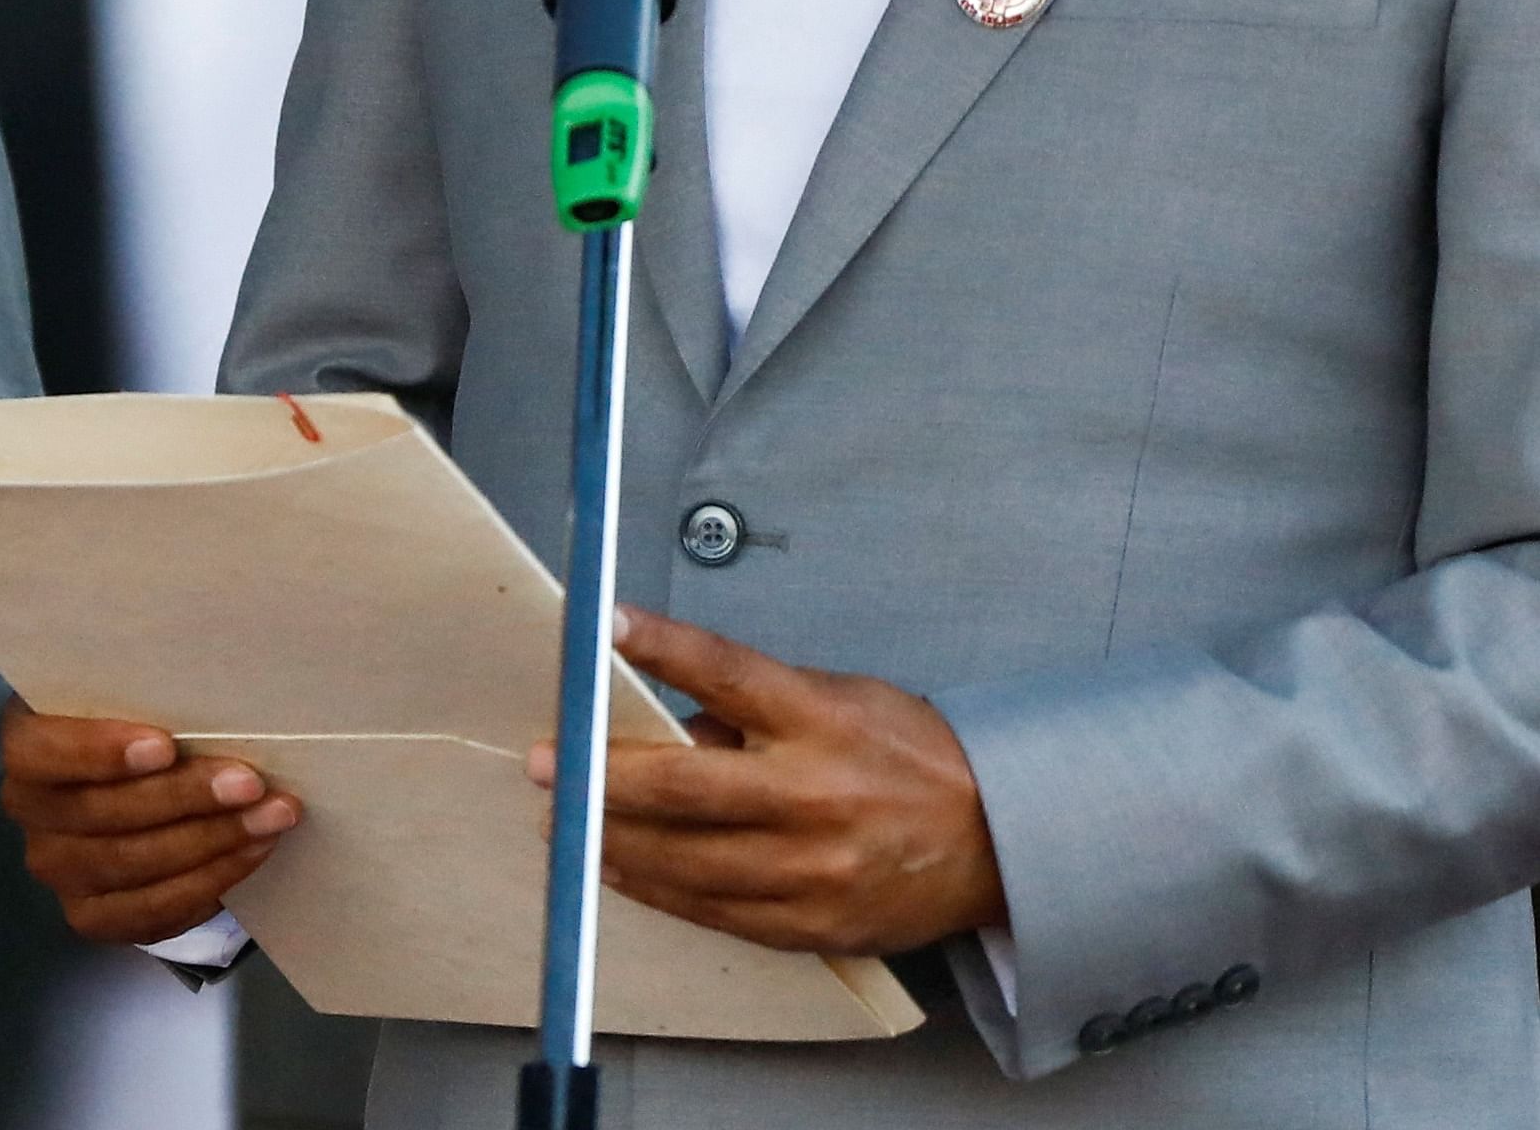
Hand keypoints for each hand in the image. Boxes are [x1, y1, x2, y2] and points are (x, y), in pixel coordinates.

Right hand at [3, 702, 299, 944]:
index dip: (99, 753)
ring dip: (212, 841)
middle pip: (101, 815)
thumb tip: (201, 665)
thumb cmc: (135, 728)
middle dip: (183, 799)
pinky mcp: (94, 916)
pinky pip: (154, 910)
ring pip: (134, 865)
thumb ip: (145, 693)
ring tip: (271, 816)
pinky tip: (253, 851)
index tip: (165, 746)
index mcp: (28, 750)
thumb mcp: (128, 699)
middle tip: (249, 783)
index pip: (42, 754)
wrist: (136, 792)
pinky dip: (211, 880)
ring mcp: (59, 872)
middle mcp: (30, 814)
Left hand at [544, 609, 1003, 958]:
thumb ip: (752, 710)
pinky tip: (618, 868)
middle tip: (548, 763)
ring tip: (564, 822)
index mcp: (824, 722)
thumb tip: (663, 723)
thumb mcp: (839, 701)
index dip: (662, 645)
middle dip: (601, 775)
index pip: (729, 672)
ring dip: (609, 839)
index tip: (604, 623)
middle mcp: (817, 798)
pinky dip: (655, 888)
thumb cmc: (910, 759)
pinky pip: (713, 910)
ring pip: (684, 861)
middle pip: (684, 786)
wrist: (1002, 843)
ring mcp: (814, 871)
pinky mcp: (813, 926)